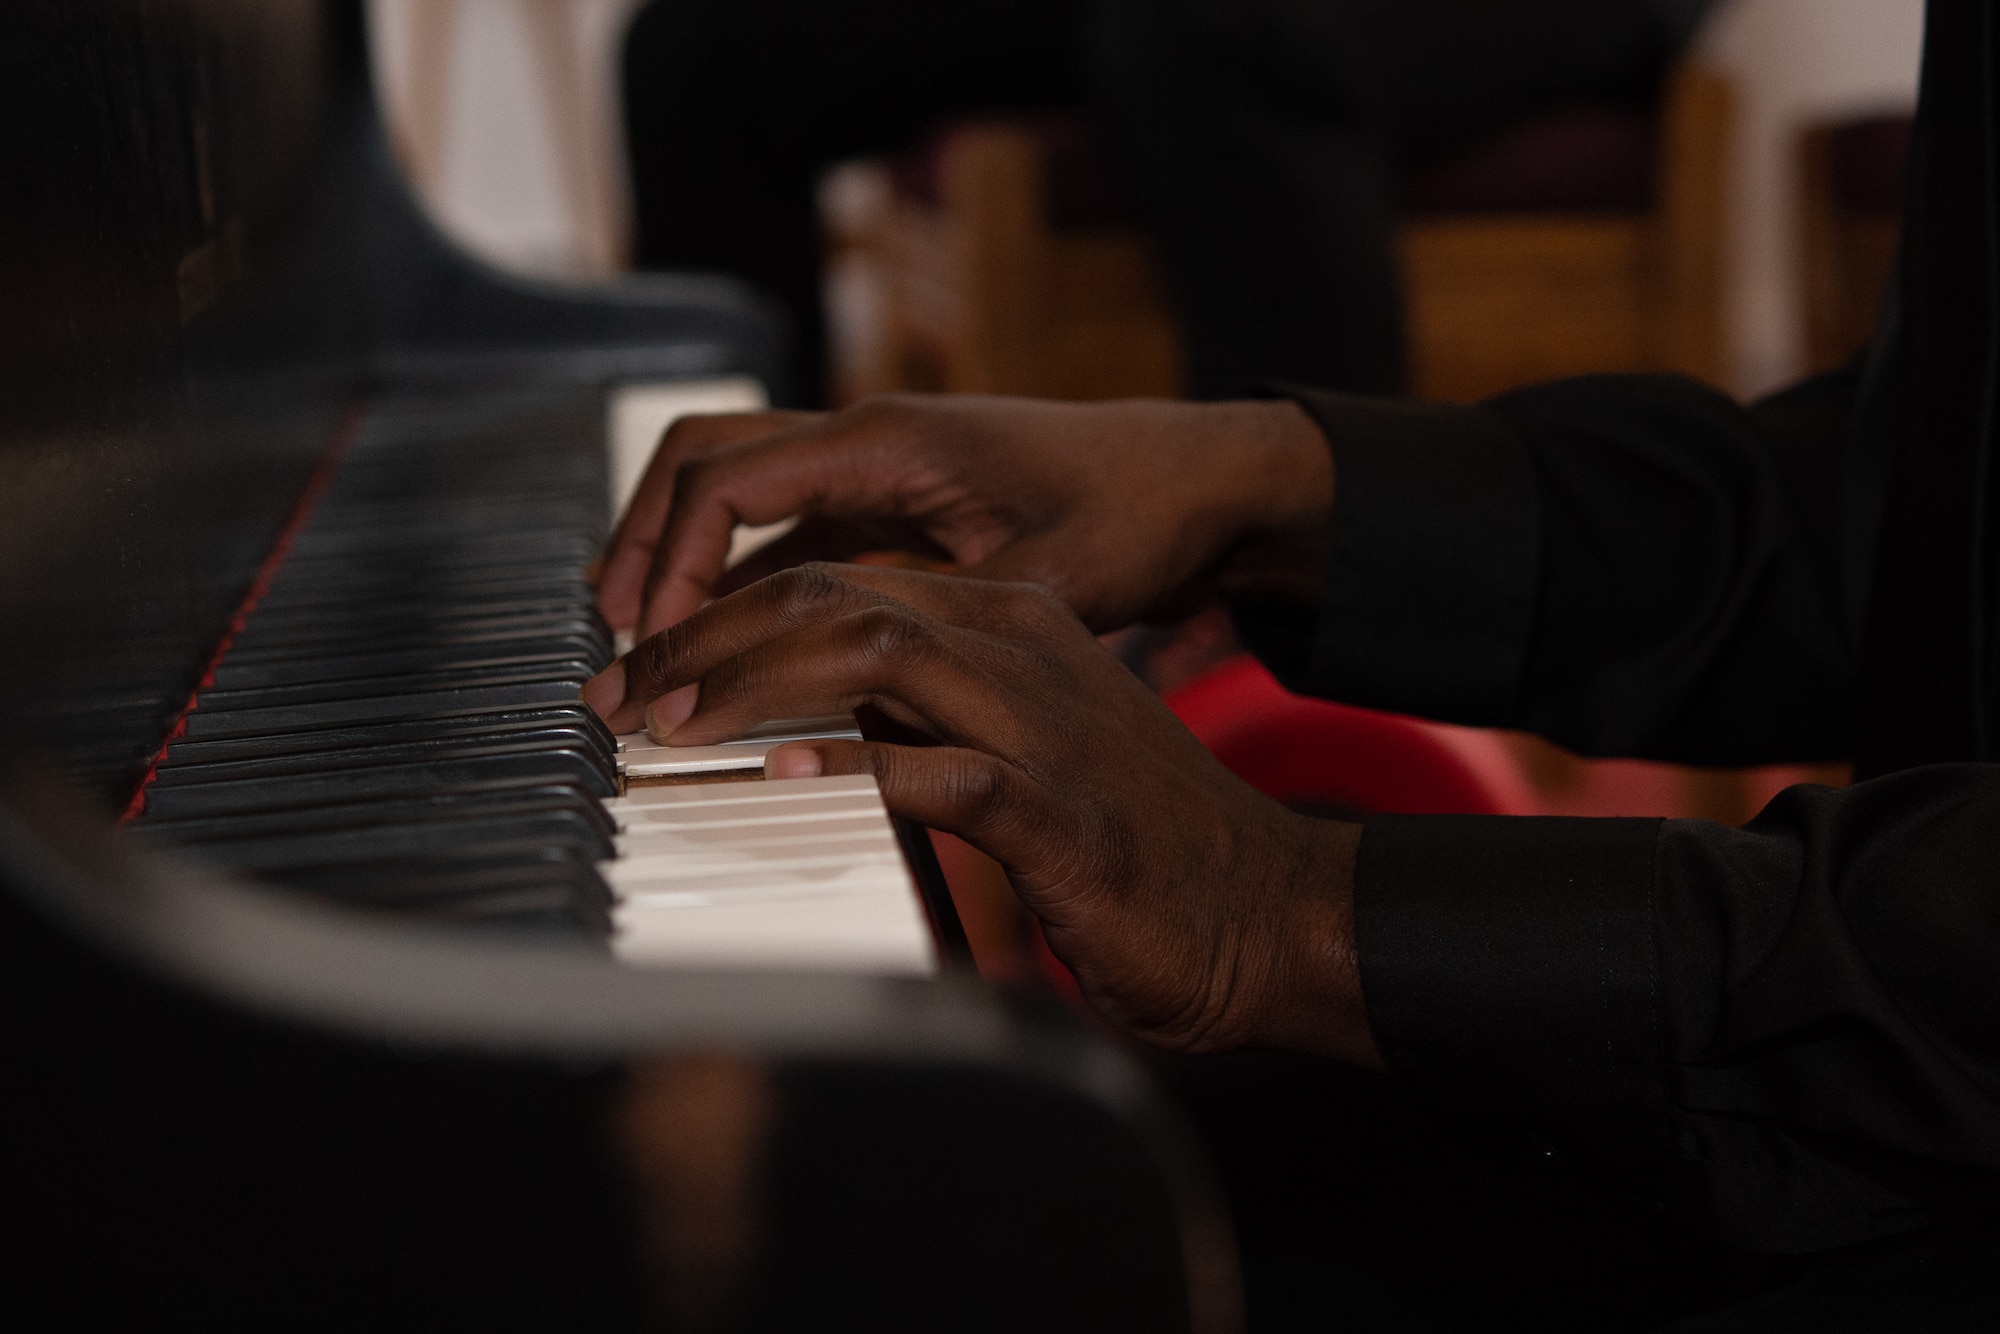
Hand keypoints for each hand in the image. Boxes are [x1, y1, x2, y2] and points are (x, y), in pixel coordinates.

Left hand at [583, 563, 1381, 1066]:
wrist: (1264, 911)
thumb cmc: (1130, 841)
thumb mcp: (1020, 746)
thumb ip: (928, 715)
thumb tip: (811, 719)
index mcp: (1011, 622)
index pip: (842, 577)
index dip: (727, 611)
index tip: (649, 663)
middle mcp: (1022, 647)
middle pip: (837, 594)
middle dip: (709, 633)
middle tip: (624, 690)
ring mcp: (1043, 721)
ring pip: (873, 652)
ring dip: (752, 682)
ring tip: (670, 722)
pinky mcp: (1058, 809)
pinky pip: (938, 769)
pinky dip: (851, 768)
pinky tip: (781, 779)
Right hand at [593, 395, 1333, 638]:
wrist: (1194, 481)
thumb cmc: (1133, 516)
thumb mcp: (1048, 580)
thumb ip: (945, 624)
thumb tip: (854, 693)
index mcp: (887, 442)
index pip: (729, 480)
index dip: (671, 561)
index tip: (649, 640)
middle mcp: (866, 436)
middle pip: (704, 461)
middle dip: (644, 541)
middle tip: (614, 638)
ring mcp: (873, 463)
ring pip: (737, 487)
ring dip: (682, 553)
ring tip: (642, 637)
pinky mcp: (889, 496)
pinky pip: (784, 520)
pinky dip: (738, 567)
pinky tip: (721, 630)